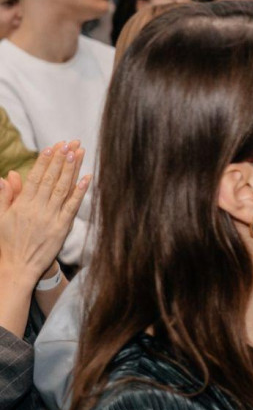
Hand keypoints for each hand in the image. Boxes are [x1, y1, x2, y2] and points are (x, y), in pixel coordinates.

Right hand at [0, 142, 89, 283]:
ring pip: (63, 189)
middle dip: (61, 159)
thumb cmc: (6, 242)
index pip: (36, 177)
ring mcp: (51, 218)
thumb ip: (4, 196)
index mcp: (22, 205)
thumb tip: (7, 175)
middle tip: (70, 143)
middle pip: (52, 179)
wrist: (17, 267)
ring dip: (72, 170)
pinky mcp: (62, 228)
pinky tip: (87, 178)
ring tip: (78, 153)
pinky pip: (72, 206)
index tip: (53, 146)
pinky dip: (80, 192)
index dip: (45, 161)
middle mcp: (37, 209)